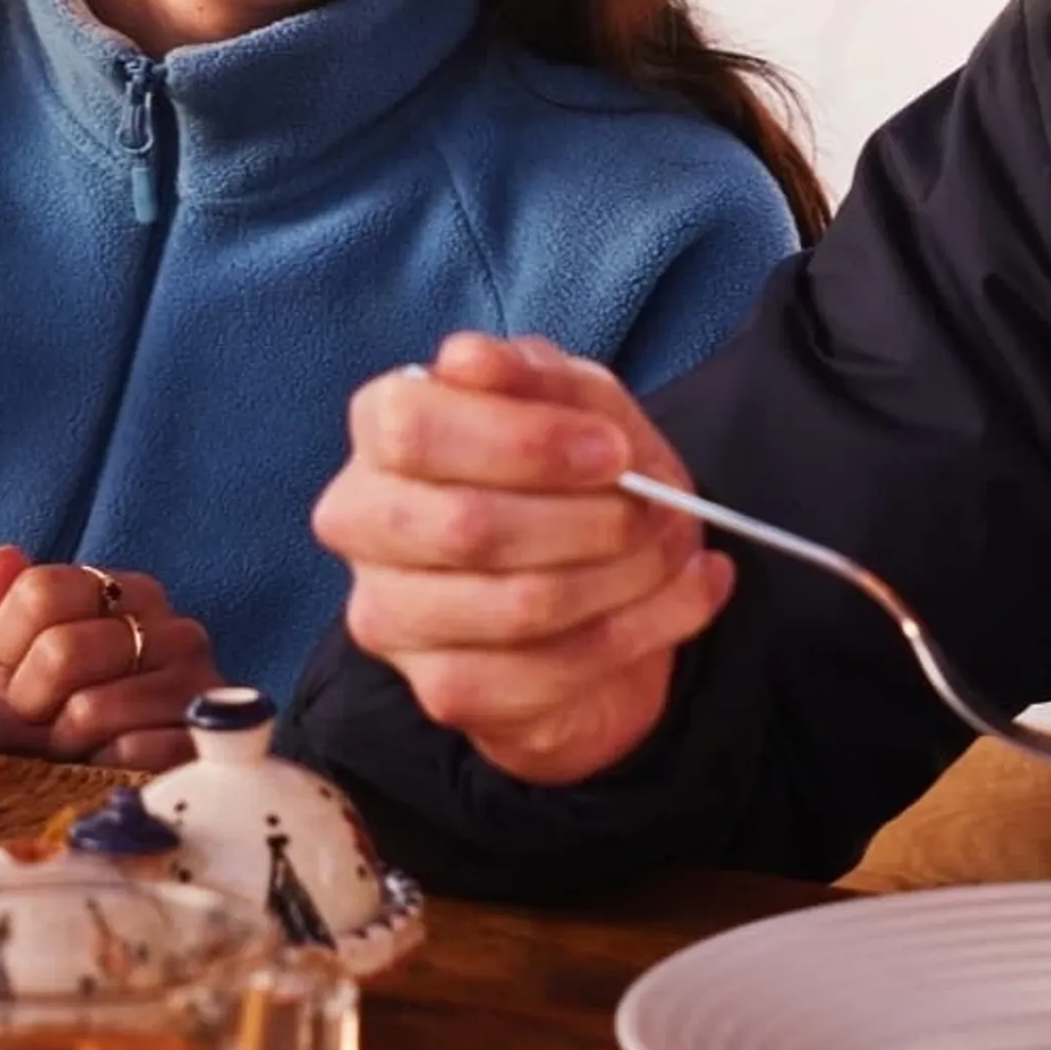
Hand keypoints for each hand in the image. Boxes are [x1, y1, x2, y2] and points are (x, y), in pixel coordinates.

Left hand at [0, 552, 219, 770]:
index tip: (19, 675)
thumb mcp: (11, 663)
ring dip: (67, 741)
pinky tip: (112, 766)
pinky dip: (104, 768)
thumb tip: (3, 557)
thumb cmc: (52, 720)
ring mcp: (198, 684)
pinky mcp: (207, 744)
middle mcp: (173, 627)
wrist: (98, 789)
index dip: (10, 646)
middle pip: (62, 650)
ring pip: (91, 708)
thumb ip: (2, 607)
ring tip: (79, 745)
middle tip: (47, 719)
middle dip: (34, 700)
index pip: (41, 590)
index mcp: (126, 593)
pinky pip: (130, 753)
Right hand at [307, 331, 734, 785]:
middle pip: (465, 527)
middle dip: (590, 520)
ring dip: (626, 577)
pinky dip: (644, 629)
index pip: (413, 428)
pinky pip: (551, 670)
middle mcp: (362, 522)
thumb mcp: (583, 406)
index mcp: (382, 430)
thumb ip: (538, 377)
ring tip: (676, 548)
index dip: (523, 442)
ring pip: (517, 606)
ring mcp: (391, 615)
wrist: (601, 589)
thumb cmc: (575, 478)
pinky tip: (688, 596)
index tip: (612, 450)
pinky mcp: (443, 691)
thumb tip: (470, 358)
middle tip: (657, 510)